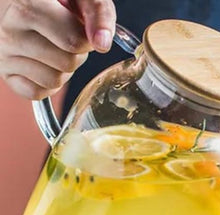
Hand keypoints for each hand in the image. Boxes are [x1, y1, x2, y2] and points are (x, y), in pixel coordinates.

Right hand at [0, 0, 115, 98]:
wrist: (17, 3)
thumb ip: (97, 11)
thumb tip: (102, 44)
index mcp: (26, 4)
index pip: (74, 41)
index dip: (86, 39)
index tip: (80, 28)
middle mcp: (8, 29)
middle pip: (68, 63)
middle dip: (76, 54)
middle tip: (65, 37)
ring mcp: (3, 53)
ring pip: (54, 81)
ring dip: (63, 70)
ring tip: (54, 48)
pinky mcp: (3, 73)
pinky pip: (37, 93)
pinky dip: (46, 84)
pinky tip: (43, 63)